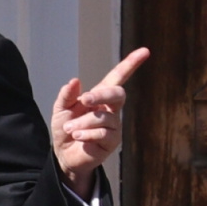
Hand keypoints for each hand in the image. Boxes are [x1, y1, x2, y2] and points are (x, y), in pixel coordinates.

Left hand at [52, 47, 149, 197]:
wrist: (64, 154)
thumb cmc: (65, 128)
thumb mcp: (61, 109)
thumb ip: (67, 95)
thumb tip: (75, 80)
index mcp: (99, 97)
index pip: (118, 77)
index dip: (130, 64)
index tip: (145, 51)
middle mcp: (111, 109)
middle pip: (118, 94)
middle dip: (102, 95)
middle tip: (85, 100)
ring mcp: (114, 125)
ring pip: (104, 118)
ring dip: (82, 122)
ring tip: (69, 129)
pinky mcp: (112, 141)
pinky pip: (102, 133)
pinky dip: (86, 134)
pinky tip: (77, 137)